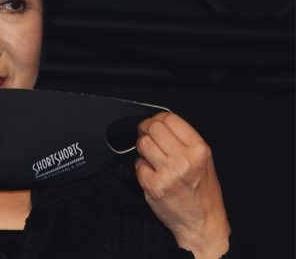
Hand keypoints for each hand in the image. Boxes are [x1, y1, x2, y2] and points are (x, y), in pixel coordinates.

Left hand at [135, 112, 229, 258]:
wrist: (202, 223)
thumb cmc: (203, 193)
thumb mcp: (204, 161)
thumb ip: (185, 140)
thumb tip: (161, 122)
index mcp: (199, 150)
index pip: (170, 118)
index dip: (158, 118)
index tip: (155, 124)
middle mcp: (184, 160)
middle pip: (153, 127)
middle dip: (146, 129)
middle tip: (147, 136)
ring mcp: (167, 173)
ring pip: (142, 143)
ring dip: (143, 147)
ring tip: (151, 156)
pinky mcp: (153, 186)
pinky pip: (137, 164)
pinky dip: (141, 167)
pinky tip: (152, 174)